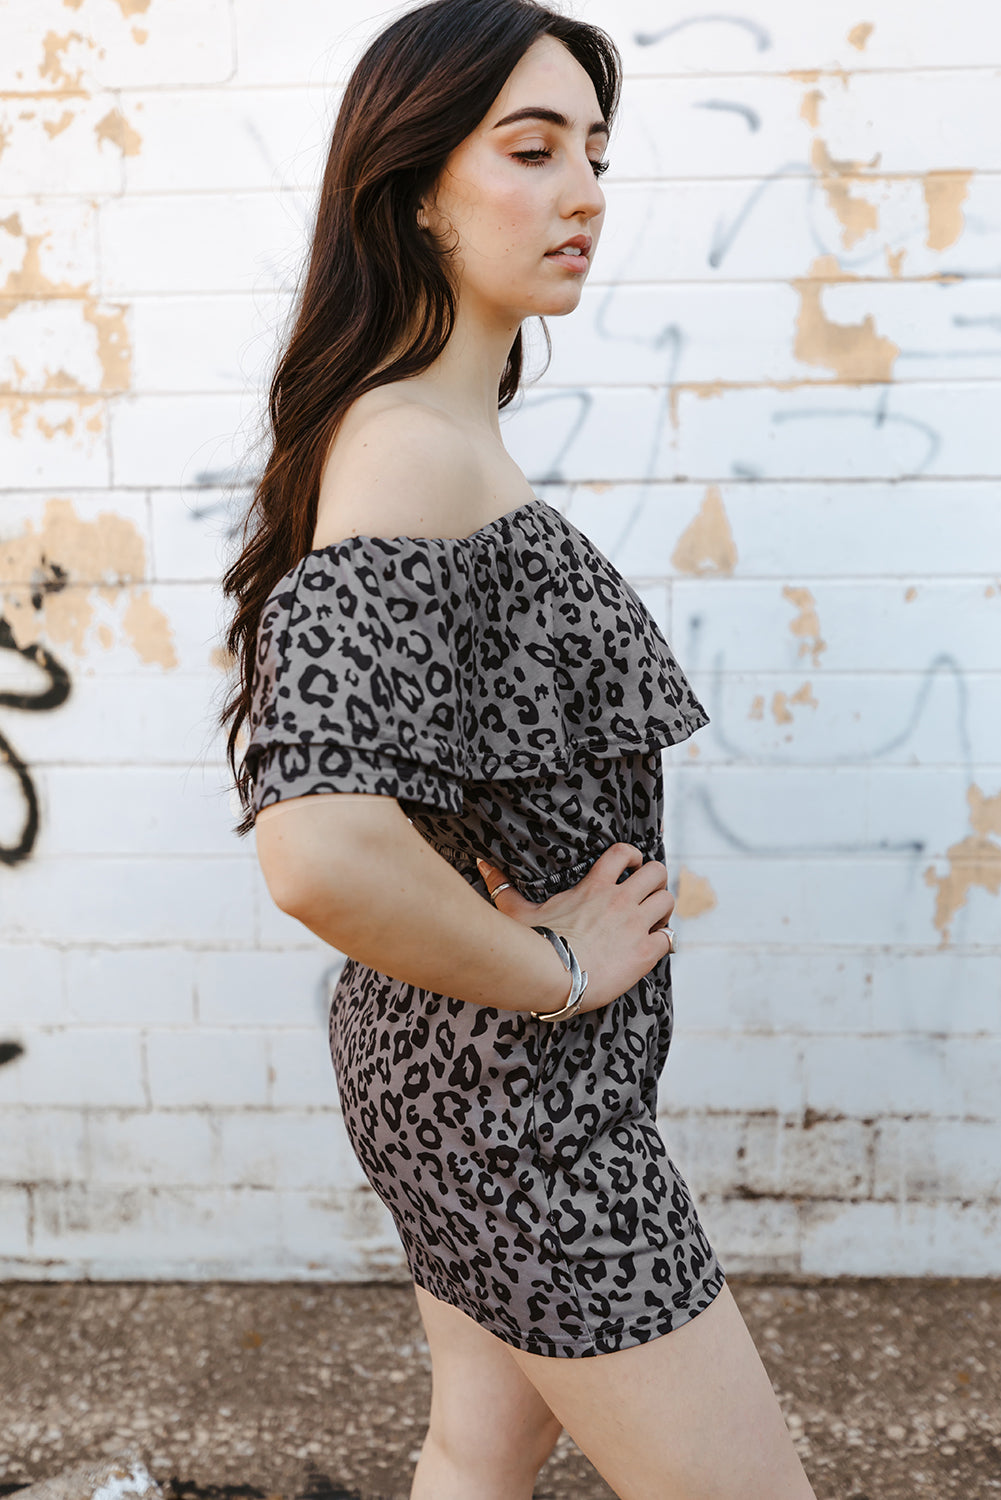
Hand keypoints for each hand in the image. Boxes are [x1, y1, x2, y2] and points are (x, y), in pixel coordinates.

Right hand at [476, 843, 674, 1014]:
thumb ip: (503, 886)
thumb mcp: (516, 910)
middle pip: (657, 872)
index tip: (631, 867)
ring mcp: (635, 925)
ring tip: (654, 921)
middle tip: (648, 894)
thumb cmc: (532, 943)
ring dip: (663, 910)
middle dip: (656, 881)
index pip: (624, 852)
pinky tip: (653, 948)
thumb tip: (482, 863)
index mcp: (595, 886)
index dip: (633, 856)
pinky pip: (668, 938)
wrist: (551, 976)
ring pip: (668, 901)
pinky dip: (664, 942)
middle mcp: (620, 900)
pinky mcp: (645, 952)